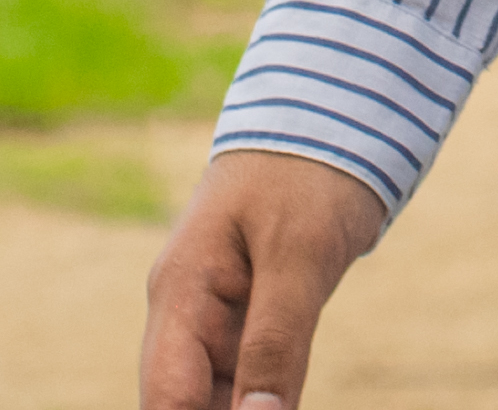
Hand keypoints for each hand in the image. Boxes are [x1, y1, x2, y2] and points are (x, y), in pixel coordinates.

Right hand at [141, 145, 393, 409]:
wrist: (331, 116)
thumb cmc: (308, 173)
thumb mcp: (299, 256)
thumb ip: (276, 341)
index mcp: (181, 294)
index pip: (166, 399)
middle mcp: (186, 313)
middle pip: (184, 403)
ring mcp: (217, 317)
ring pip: (216, 397)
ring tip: (277, 409)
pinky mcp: (252, 316)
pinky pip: (247, 378)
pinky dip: (262, 403)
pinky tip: (281, 409)